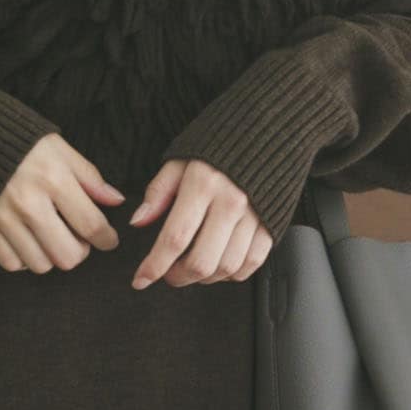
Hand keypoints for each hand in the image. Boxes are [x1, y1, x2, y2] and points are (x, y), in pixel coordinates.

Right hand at [0, 131, 124, 270]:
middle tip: (79, 239)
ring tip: (53, 238)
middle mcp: (29, 204)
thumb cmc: (21, 141)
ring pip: (41, 265)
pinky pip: (12, 263)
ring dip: (52, 256)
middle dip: (80, 252)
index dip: (107, 239)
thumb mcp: (60, 148)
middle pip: (67, 256)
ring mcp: (4, 219)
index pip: (91, 225)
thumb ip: (89, 177)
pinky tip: (29, 242)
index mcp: (53, 179)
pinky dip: (24, 259)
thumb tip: (115, 200)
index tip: (109, 240)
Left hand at [125, 158, 271, 287]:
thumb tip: (139, 221)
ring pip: (226, 268)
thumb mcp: (180, 161)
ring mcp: (255, 216)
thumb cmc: (219, 146)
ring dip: (204, 279)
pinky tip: (220, 265)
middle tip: (168, 273)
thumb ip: (158, 193)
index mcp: (204, 185)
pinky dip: (233, 274)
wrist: (268, 130)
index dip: (154, 266)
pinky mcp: (272, 224)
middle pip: (201, 262)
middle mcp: (231, 203)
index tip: (141, 279)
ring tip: (193, 268)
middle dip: (178, 277)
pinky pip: (252, 264)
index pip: (175, 238)